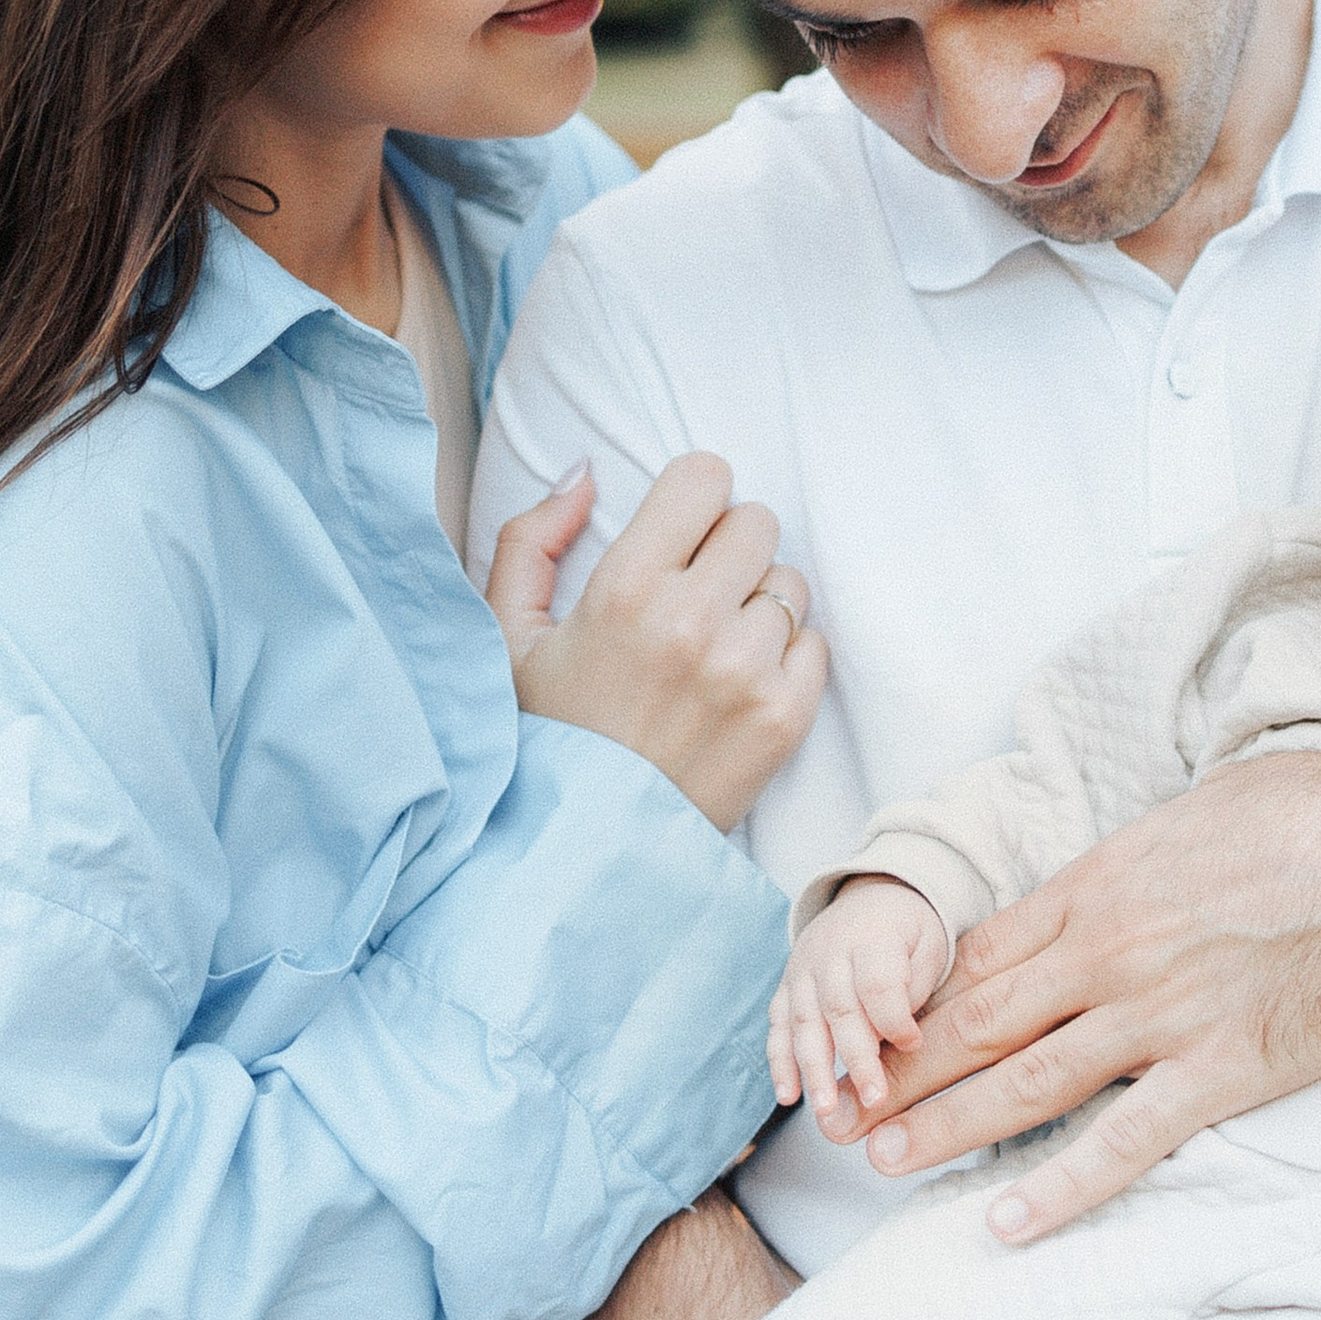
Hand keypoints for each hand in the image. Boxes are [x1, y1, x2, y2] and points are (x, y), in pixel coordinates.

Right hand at [485, 453, 825, 832]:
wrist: (585, 848)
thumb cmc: (545, 735)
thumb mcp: (506, 635)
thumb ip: (531, 538)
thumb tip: (586, 471)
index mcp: (626, 586)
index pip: (706, 475)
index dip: (691, 501)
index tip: (677, 535)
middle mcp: (695, 621)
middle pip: (757, 521)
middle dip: (726, 549)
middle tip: (693, 596)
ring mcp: (748, 671)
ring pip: (790, 583)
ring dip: (756, 606)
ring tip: (710, 651)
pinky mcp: (785, 718)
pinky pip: (814, 643)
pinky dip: (783, 658)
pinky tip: (734, 688)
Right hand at [769, 877, 950, 1117]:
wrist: (870, 899)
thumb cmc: (907, 932)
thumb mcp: (928, 945)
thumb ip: (915, 988)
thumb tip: (903, 1040)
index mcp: (872, 936)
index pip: (878, 983)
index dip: (895, 1018)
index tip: (913, 1045)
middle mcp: (830, 952)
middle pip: (840, 1009)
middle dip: (856, 1058)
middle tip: (873, 1098)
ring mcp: (802, 971)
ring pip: (804, 1023)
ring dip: (813, 1070)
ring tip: (826, 1109)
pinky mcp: (786, 989)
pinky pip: (778, 1026)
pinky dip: (780, 1062)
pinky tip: (788, 1095)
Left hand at [845, 748, 1320, 1243]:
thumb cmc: (1307, 818)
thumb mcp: (1189, 817)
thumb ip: (1130, 864)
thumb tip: (1102, 884)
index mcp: (1098, 888)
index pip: (980, 955)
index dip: (917, 1002)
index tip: (874, 1035)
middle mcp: (1109, 955)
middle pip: (978, 1023)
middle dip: (899, 1071)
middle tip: (839, 1111)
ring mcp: (1158, 1017)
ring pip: (1026, 1083)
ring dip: (946, 1126)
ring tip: (883, 1162)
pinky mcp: (1217, 1072)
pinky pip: (1124, 1141)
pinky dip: (1063, 1186)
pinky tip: (1009, 1221)